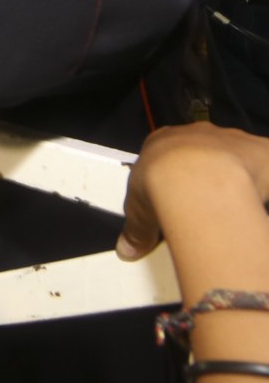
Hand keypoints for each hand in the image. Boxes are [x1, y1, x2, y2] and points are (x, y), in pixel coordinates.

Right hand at [118, 122, 268, 260]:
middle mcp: (196, 133)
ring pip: (234, 154)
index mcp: (162, 141)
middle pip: (201, 150)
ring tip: (230, 206)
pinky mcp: (260, 149)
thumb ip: (136, 230)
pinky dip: (264, 178)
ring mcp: (230, 138)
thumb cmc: (159, 185)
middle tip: (201, 204)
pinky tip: (259, 198)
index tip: (171, 195)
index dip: (168, 173)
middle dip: (202, 173)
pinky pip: (264, 160)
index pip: (165, 152)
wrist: (197, 179)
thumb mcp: (137, 214)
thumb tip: (127, 249)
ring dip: (233, 174)